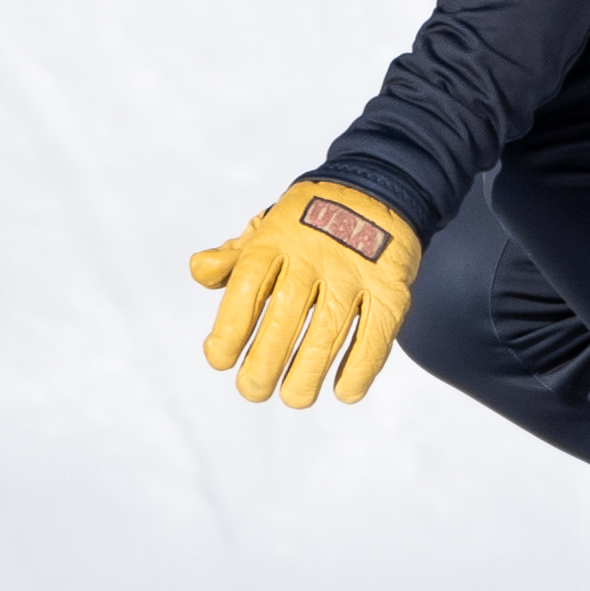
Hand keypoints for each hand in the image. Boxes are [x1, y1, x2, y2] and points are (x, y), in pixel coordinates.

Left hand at [189, 180, 421, 407]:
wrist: (375, 193)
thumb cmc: (309, 223)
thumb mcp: (268, 228)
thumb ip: (234, 256)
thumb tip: (199, 270)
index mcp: (276, 241)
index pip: (245, 290)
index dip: (229, 331)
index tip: (219, 359)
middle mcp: (313, 257)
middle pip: (283, 319)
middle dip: (263, 365)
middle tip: (252, 390)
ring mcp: (353, 275)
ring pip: (327, 335)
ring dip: (306, 376)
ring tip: (293, 397)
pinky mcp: (390, 291)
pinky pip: (374, 338)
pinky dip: (358, 371)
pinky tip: (342, 391)